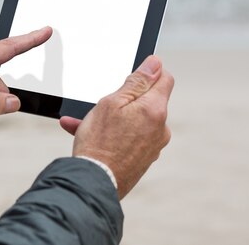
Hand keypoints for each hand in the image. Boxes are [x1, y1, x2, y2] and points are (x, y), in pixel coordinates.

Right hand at [60, 55, 172, 198]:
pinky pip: (128, 138)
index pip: (164, 78)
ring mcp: (152, 146)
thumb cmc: (99, 143)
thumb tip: (156, 64)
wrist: (93, 184)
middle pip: (147, 101)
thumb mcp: (112, 102)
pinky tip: (87, 135)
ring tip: (83, 121)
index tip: (132, 74)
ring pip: (133, 120)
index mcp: (155, 110)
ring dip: (112, 118)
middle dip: (124, 98)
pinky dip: (112, 134)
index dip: (149, 71)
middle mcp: (160, 128)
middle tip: (99, 102)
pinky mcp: (142, 159)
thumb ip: (137, 81)